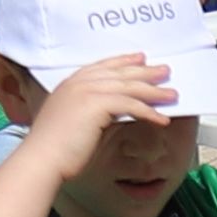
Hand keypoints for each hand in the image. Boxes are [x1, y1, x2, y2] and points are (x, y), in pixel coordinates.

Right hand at [19, 49, 172, 154]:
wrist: (43, 157)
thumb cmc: (56, 148)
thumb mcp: (74, 121)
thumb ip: (91, 111)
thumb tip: (112, 113)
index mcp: (70, 84)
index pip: (102, 66)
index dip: (123, 61)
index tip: (141, 58)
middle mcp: (78, 83)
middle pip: (119, 73)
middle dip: (145, 72)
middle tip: (165, 71)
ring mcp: (86, 91)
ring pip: (128, 87)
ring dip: (154, 91)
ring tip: (173, 95)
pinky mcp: (96, 104)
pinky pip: (130, 104)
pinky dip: (149, 111)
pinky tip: (162, 118)